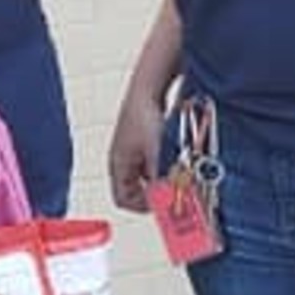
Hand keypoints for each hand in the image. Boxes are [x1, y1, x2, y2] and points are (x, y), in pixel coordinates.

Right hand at [108, 89, 166, 212]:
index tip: (163, 206)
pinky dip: (164, 165)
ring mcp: (132, 150)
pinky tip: (177, 157)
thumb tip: (166, 198)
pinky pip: (152, 163)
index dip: (143, 206)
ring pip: (146, 177)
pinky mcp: (142, 141)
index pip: (123, 200)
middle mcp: (122, 160)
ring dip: (161, 179)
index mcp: (118, 165)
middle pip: (136, 190)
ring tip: (177, 173)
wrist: (147, 88)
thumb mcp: (154, 152)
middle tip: (174, 193)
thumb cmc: (143, 115)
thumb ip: (159, 178)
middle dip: (155, 193)